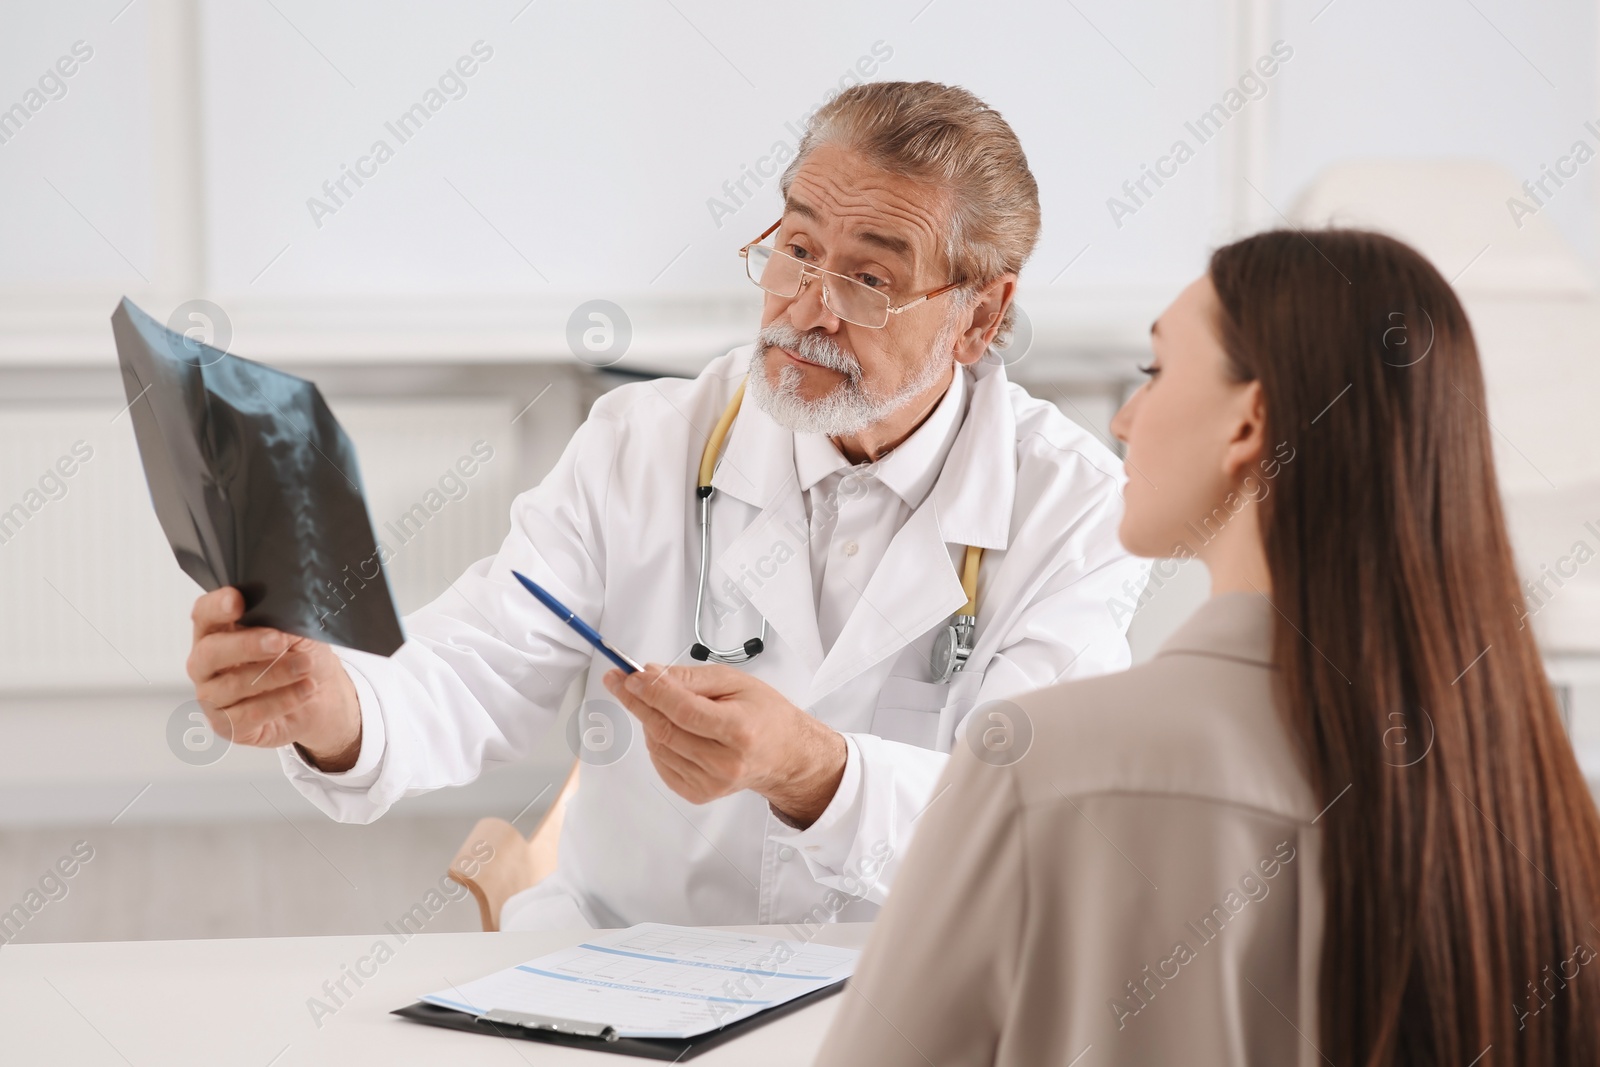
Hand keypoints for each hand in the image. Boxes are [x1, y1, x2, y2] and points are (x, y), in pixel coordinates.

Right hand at [185, 588, 361, 771]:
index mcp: (218, 632)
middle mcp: (207, 664)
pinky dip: (281, 701)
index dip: (217, 606)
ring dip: (275, 674)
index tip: (237, 601)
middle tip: (279, 641)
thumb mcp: (300, 633)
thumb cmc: (302, 657)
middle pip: (210, 652)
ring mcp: (213, 697)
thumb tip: (280, 620)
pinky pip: (248, 714)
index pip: (204, 614)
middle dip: (246, 645)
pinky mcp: (227, 725)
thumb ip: (284, 623)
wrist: (322, 698)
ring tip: (306, 666)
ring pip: (232, 685)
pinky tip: (305, 690)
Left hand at [603, 663, 845, 826]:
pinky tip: (670, 728)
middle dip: (637, 702)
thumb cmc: (765, 716)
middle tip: (621, 682)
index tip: (631, 676)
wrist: (785, 754)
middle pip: (666, 730)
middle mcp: (726, 762)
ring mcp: (711, 783)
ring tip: (658, 704)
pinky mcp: (699, 794)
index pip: (683, 710)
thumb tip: (652, 675)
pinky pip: (662, 764)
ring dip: (649, 721)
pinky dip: (657, 742)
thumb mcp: (736, 682)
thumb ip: (692, 678)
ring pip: (659, 747)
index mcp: (740, 730)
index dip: (652, 692)